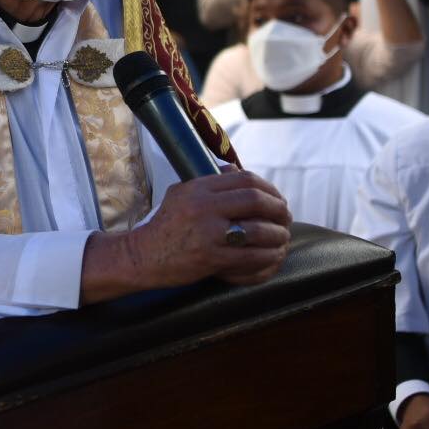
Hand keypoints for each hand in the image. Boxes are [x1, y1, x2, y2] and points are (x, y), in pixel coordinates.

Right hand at [125, 171, 291, 288]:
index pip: (245, 180)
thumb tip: (237, 171)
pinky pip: (251, 256)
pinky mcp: (212, 258)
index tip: (277, 198)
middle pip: (256, 200)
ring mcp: (209, 233)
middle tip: (286, 217)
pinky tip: (273, 256)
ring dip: (278, 235)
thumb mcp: (180, 193)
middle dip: (278, 209)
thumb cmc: (165, 225)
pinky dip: (268, 257)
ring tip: (283, 237)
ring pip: (259, 230)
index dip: (269, 188)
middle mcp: (204, 207)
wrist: (143, 256)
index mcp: (199, 188)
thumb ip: (210, 181)